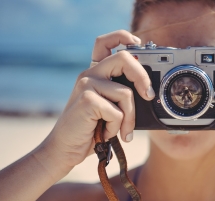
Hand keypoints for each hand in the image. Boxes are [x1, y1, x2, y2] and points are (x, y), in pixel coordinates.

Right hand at [41, 30, 154, 169]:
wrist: (65, 149)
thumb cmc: (90, 129)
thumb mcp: (108, 108)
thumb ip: (120, 95)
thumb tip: (149, 92)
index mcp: (94, 73)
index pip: (104, 42)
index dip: (122, 36)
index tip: (138, 43)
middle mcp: (89, 74)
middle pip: (124, 58)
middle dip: (142, 77)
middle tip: (149, 96)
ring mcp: (86, 85)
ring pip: (126, 93)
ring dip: (129, 118)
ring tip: (121, 131)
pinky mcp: (87, 100)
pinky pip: (117, 112)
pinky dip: (116, 128)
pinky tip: (105, 133)